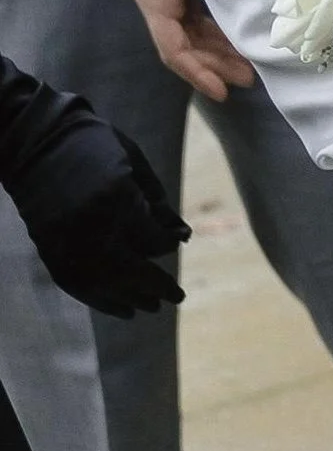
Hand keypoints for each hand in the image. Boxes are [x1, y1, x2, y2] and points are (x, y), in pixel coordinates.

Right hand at [0, 74, 189, 317]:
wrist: (32, 141)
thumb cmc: (90, 143)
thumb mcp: (133, 161)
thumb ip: (156, 199)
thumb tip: (181, 237)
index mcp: (117, 199)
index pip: (155, 240)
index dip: (169, 241)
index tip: (176, 238)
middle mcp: (93, 227)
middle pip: (135, 273)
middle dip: (159, 287)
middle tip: (177, 297)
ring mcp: (68, 244)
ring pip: (109, 286)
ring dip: (134, 299)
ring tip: (151, 307)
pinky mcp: (51, 253)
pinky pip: (82, 287)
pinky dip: (104, 301)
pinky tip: (123, 309)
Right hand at [133, 0, 256, 100]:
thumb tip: (256, 34)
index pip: (174, 49)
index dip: (199, 74)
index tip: (225, 92)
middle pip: (184, 47)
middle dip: (215, 66)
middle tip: (249, 78)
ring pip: (190, 36)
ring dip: (218, 53)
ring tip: (249, 66)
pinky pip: (194, 19)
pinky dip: (215, 34)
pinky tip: (238, 41)